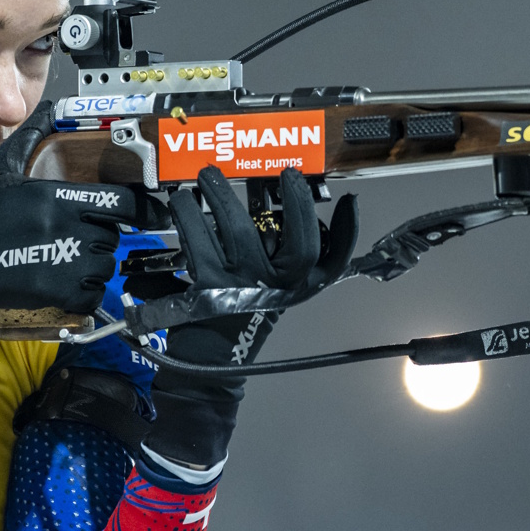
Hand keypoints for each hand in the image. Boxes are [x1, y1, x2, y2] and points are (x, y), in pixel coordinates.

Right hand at [0, 102, 160, 315]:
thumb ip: (30, 137)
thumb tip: (48, 111)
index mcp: (57, 196)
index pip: (120, 203)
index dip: (130, 209)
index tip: (128, 214)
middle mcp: (67, 227)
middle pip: (113, 236)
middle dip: (102, 237)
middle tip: (81, 239)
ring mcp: (62, 262)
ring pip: (105, 267)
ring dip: (95, 267)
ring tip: (73, 264)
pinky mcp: (53, 292)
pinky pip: (91, 297)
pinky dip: (87, 295)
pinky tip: (71, 288)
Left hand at [130, 166, 357, 477]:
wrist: (214, 360)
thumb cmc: (251, 313)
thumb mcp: (290, 287)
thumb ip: (316, 254)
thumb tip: (348, 204)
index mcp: (299, 287)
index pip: (329, 254)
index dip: (334, 223)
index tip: (319, 186)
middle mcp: (275, 289)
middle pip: (283, 235)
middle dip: (275, 195)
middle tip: (263, 170)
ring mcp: (241, 290)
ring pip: (233, 230)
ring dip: (218, 195)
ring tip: (206, 177)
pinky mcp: (205, 291)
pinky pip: (196, 242)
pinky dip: (186, 216)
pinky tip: (181, 204)